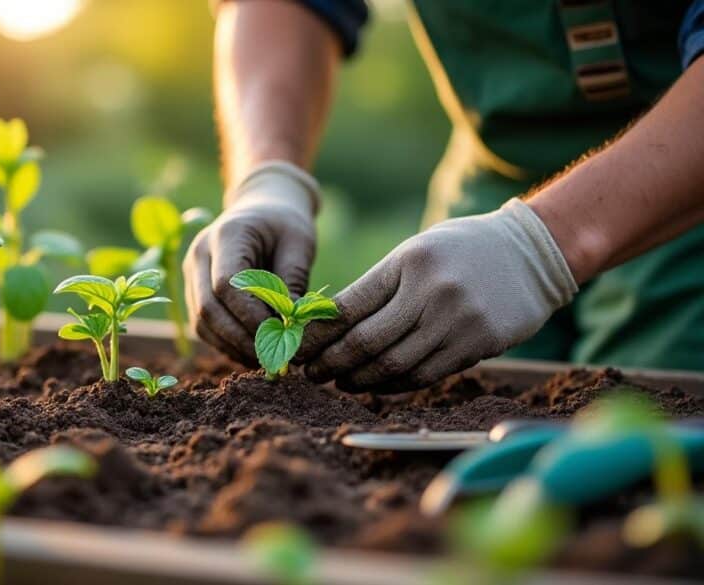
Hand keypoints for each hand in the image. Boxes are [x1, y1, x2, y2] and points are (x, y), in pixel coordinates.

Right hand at [184, 161, 319, 363]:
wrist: (262, 208)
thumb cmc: (285, 223)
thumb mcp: (299, 242)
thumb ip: (293, 281)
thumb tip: (292, 328)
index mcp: (224, 234)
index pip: (225, 285)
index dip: (251, 317)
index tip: (282, 336)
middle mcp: (199, 254)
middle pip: (208, 308)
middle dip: (241, 339)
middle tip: (275, 359)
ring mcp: (192, 274)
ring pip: (202, 322)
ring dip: (233, 346)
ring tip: (267, 360)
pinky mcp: (194, 291)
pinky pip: (205, 326)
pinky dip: (227, 343)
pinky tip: (254, 352)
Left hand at [298, 199, 577, 392]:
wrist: (535, 252)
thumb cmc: (462, 249)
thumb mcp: (416, 252)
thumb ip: (379, 286)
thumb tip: (330, 327)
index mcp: (408, 262)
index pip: (349, 306)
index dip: (317, 334)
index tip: (298, 348)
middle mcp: (432, 291)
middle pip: (367, 342)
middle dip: (332, 363)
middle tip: (311, 373)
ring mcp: (458, 321)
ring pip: (395, 366)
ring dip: (361, 380)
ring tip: (341, 383)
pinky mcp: (479, 344)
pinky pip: (427, 375)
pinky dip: (396, 385)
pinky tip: (377, 385)